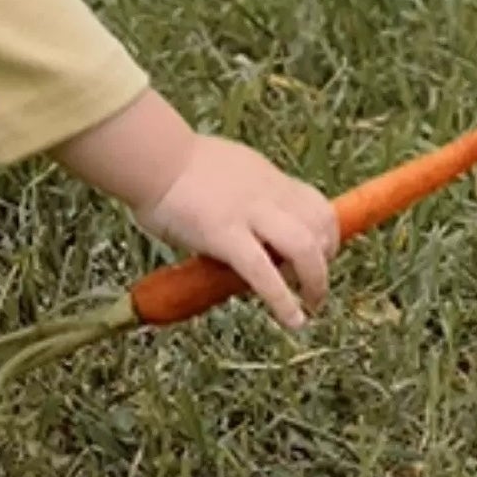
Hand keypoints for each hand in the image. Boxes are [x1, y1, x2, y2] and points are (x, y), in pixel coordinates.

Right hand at [131, 135, 339, 328]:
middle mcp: (266, 193)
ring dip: (315, 282)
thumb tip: (242, 224)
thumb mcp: (223, 171)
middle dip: (326, 259)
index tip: (317, 256)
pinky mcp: (224, 234)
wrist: (150, 156)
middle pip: (320, 224)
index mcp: (265, 178)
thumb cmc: (171, 165)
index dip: (325, 234)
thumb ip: (240, 195)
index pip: (314, 204)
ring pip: (304, 247)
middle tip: (313, 286)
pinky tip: (292, 319)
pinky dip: (283, 300)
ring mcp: (248, 213)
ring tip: (309, 306)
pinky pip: (264, 272)